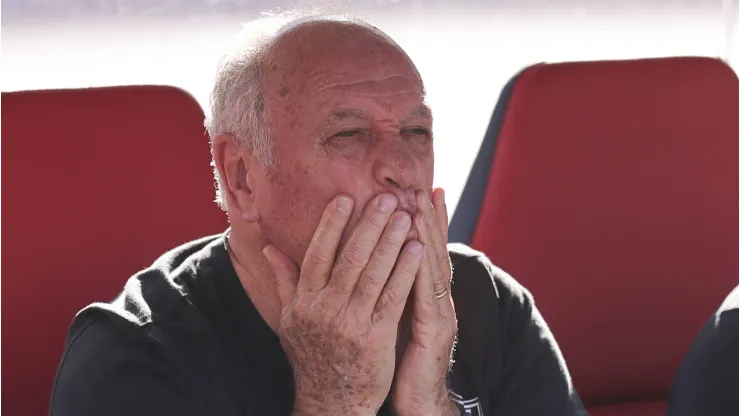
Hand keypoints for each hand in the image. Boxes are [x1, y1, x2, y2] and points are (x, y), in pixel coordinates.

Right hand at [263, 194, 423, 415]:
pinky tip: (418, 250)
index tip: (346, 197)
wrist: (330, 400)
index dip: (332, 224)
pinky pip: (393, 297)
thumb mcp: (289, 319)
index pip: (318, 253)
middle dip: (371, 225)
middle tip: (388, 197)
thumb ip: (284, 280)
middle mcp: (326, 308)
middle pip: (350, 258)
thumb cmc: (311, 355)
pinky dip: (406, 271)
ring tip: (406, 216)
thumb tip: (268, 248)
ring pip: (374, 273)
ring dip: (392, 242)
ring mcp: (352, 322)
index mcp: (305, 300)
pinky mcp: (377, 337)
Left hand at [392, 188, 458, 415]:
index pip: (426, 251)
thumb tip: (374, 269)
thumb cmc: (403, 360)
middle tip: (423, 186)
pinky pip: (428, 294)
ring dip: (428, 234)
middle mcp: (437, 300)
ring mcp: (440, 313)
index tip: (420, 191)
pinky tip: (417, 247)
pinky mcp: (435, 330)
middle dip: (429, 218)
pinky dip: (422, 267)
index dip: (426, 222)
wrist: (419, 400)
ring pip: (434, 266)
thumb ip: (389, 291)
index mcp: (426, 297)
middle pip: (434, 251)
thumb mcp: (395, 319)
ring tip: (420, 205)